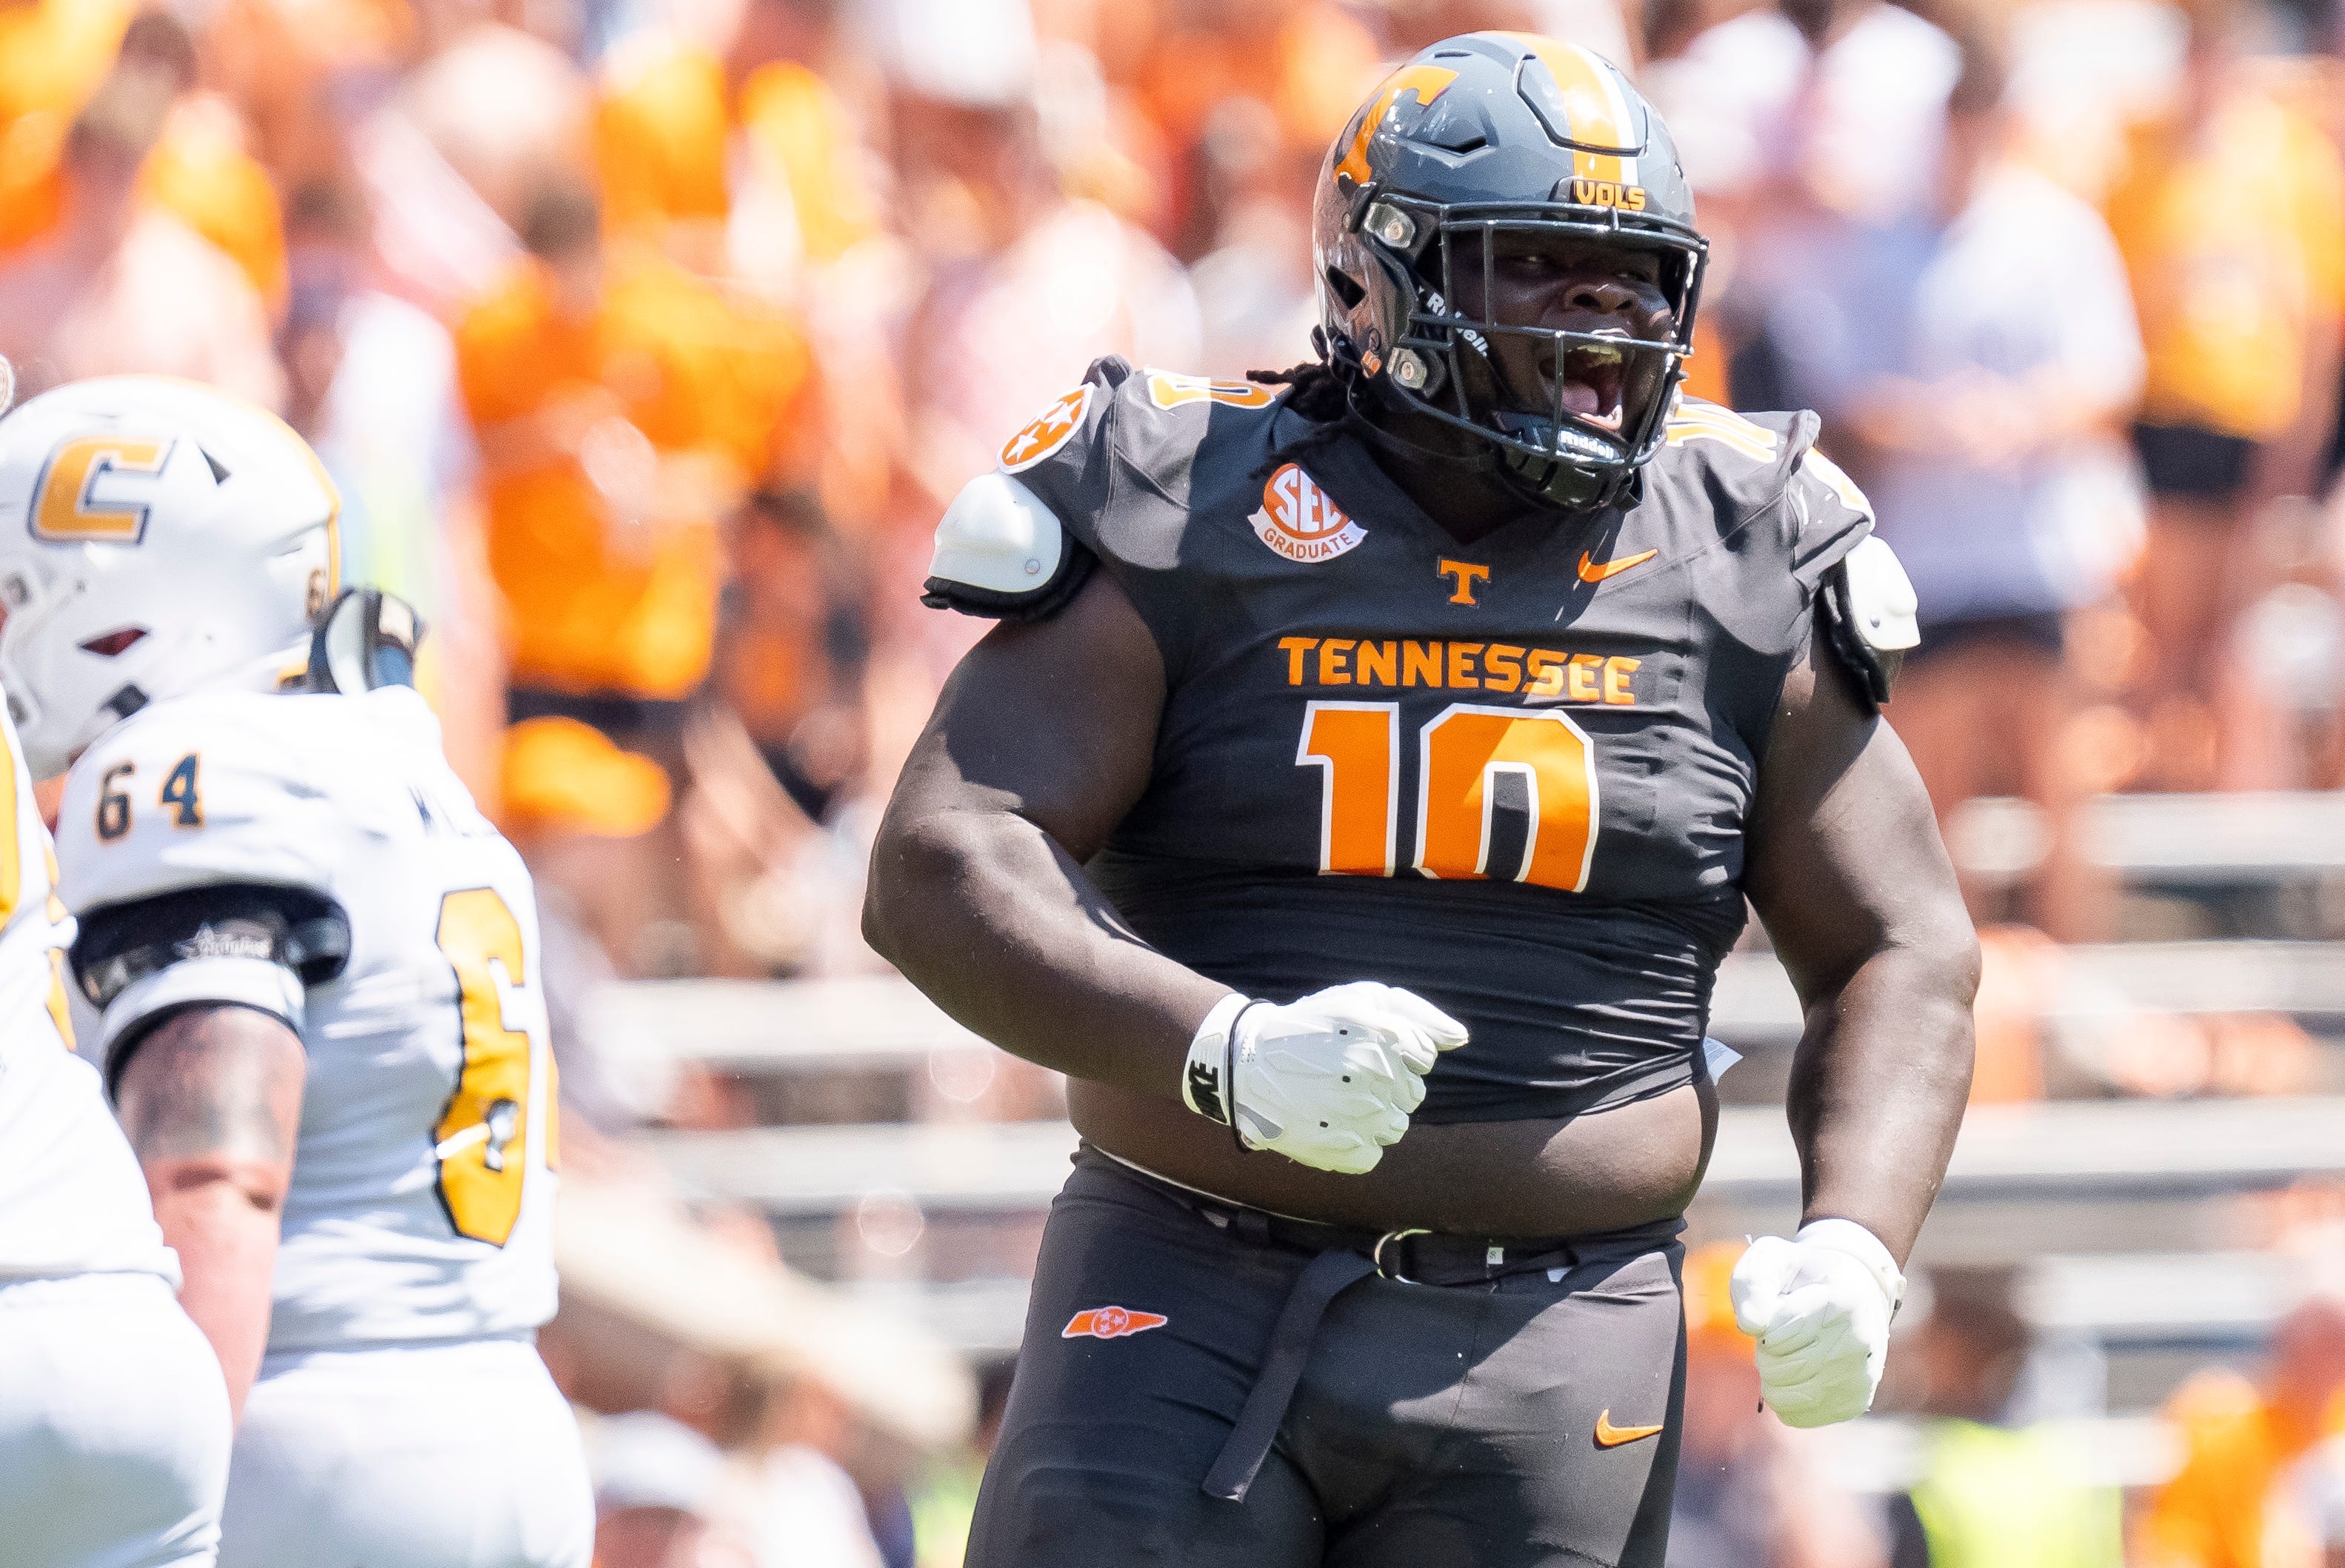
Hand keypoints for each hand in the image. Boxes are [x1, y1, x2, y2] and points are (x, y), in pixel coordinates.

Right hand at [1180, 984, 1468, 1173]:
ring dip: (1373, 1113)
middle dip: (1386, 1083)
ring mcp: (1360, 1118)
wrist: (1247, 1063)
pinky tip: (1328, 1121)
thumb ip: (1419, 1016)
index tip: (1360, 1046)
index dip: (1395, 1050)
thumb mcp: (1363, 999)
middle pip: (1413, 1094)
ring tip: (1335, 1097)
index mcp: (1384, 1038)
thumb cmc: (1312, 1025)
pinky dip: (1355, 1142)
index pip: (1422, 1057)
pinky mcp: (1343, 1152)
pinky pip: (1373, 1153)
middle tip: (1343, 1071)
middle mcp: (1376, 1078)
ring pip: (1396, 1126)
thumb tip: (1461, 1039)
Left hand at [1729, 1220, 1904, 1427]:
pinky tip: (1803, 1372)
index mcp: (1842, 1301)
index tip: (1781, 1306)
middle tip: (1785, 1330)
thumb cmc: (1803, 1276)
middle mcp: (1858, 1342)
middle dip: (1767, 1349)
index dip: (1763, 1321)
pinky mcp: (1854, 1403)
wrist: (1855, 1292)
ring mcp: (1860, 1377)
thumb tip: (1751, 1325)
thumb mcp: (1772, 1260)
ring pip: (1782, 1396)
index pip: (1774, 1335)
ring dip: (1774, 1374)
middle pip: (1776, 1368)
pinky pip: (1794, 1414)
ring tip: (1795, 1350)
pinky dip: (1785, 1396)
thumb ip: (1753, 1283)